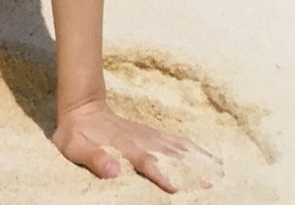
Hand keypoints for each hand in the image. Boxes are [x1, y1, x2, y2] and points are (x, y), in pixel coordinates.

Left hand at [53, 99, 215, 193]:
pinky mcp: (150, 134)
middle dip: (189, 169)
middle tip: (212, 182)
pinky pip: (174, 141)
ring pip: (176, 148)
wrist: (82, 107)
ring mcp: (147, 136)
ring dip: (196, 159)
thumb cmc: (77, 134)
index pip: (147, 163)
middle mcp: (141, 141)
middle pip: (169, 156)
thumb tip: (114, 172)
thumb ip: (95, 159)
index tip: (176, 188)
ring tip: (218, 171)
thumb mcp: (76, 148)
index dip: (161, 174)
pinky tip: (205, 155)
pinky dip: (191, 148)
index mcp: (125, 148)